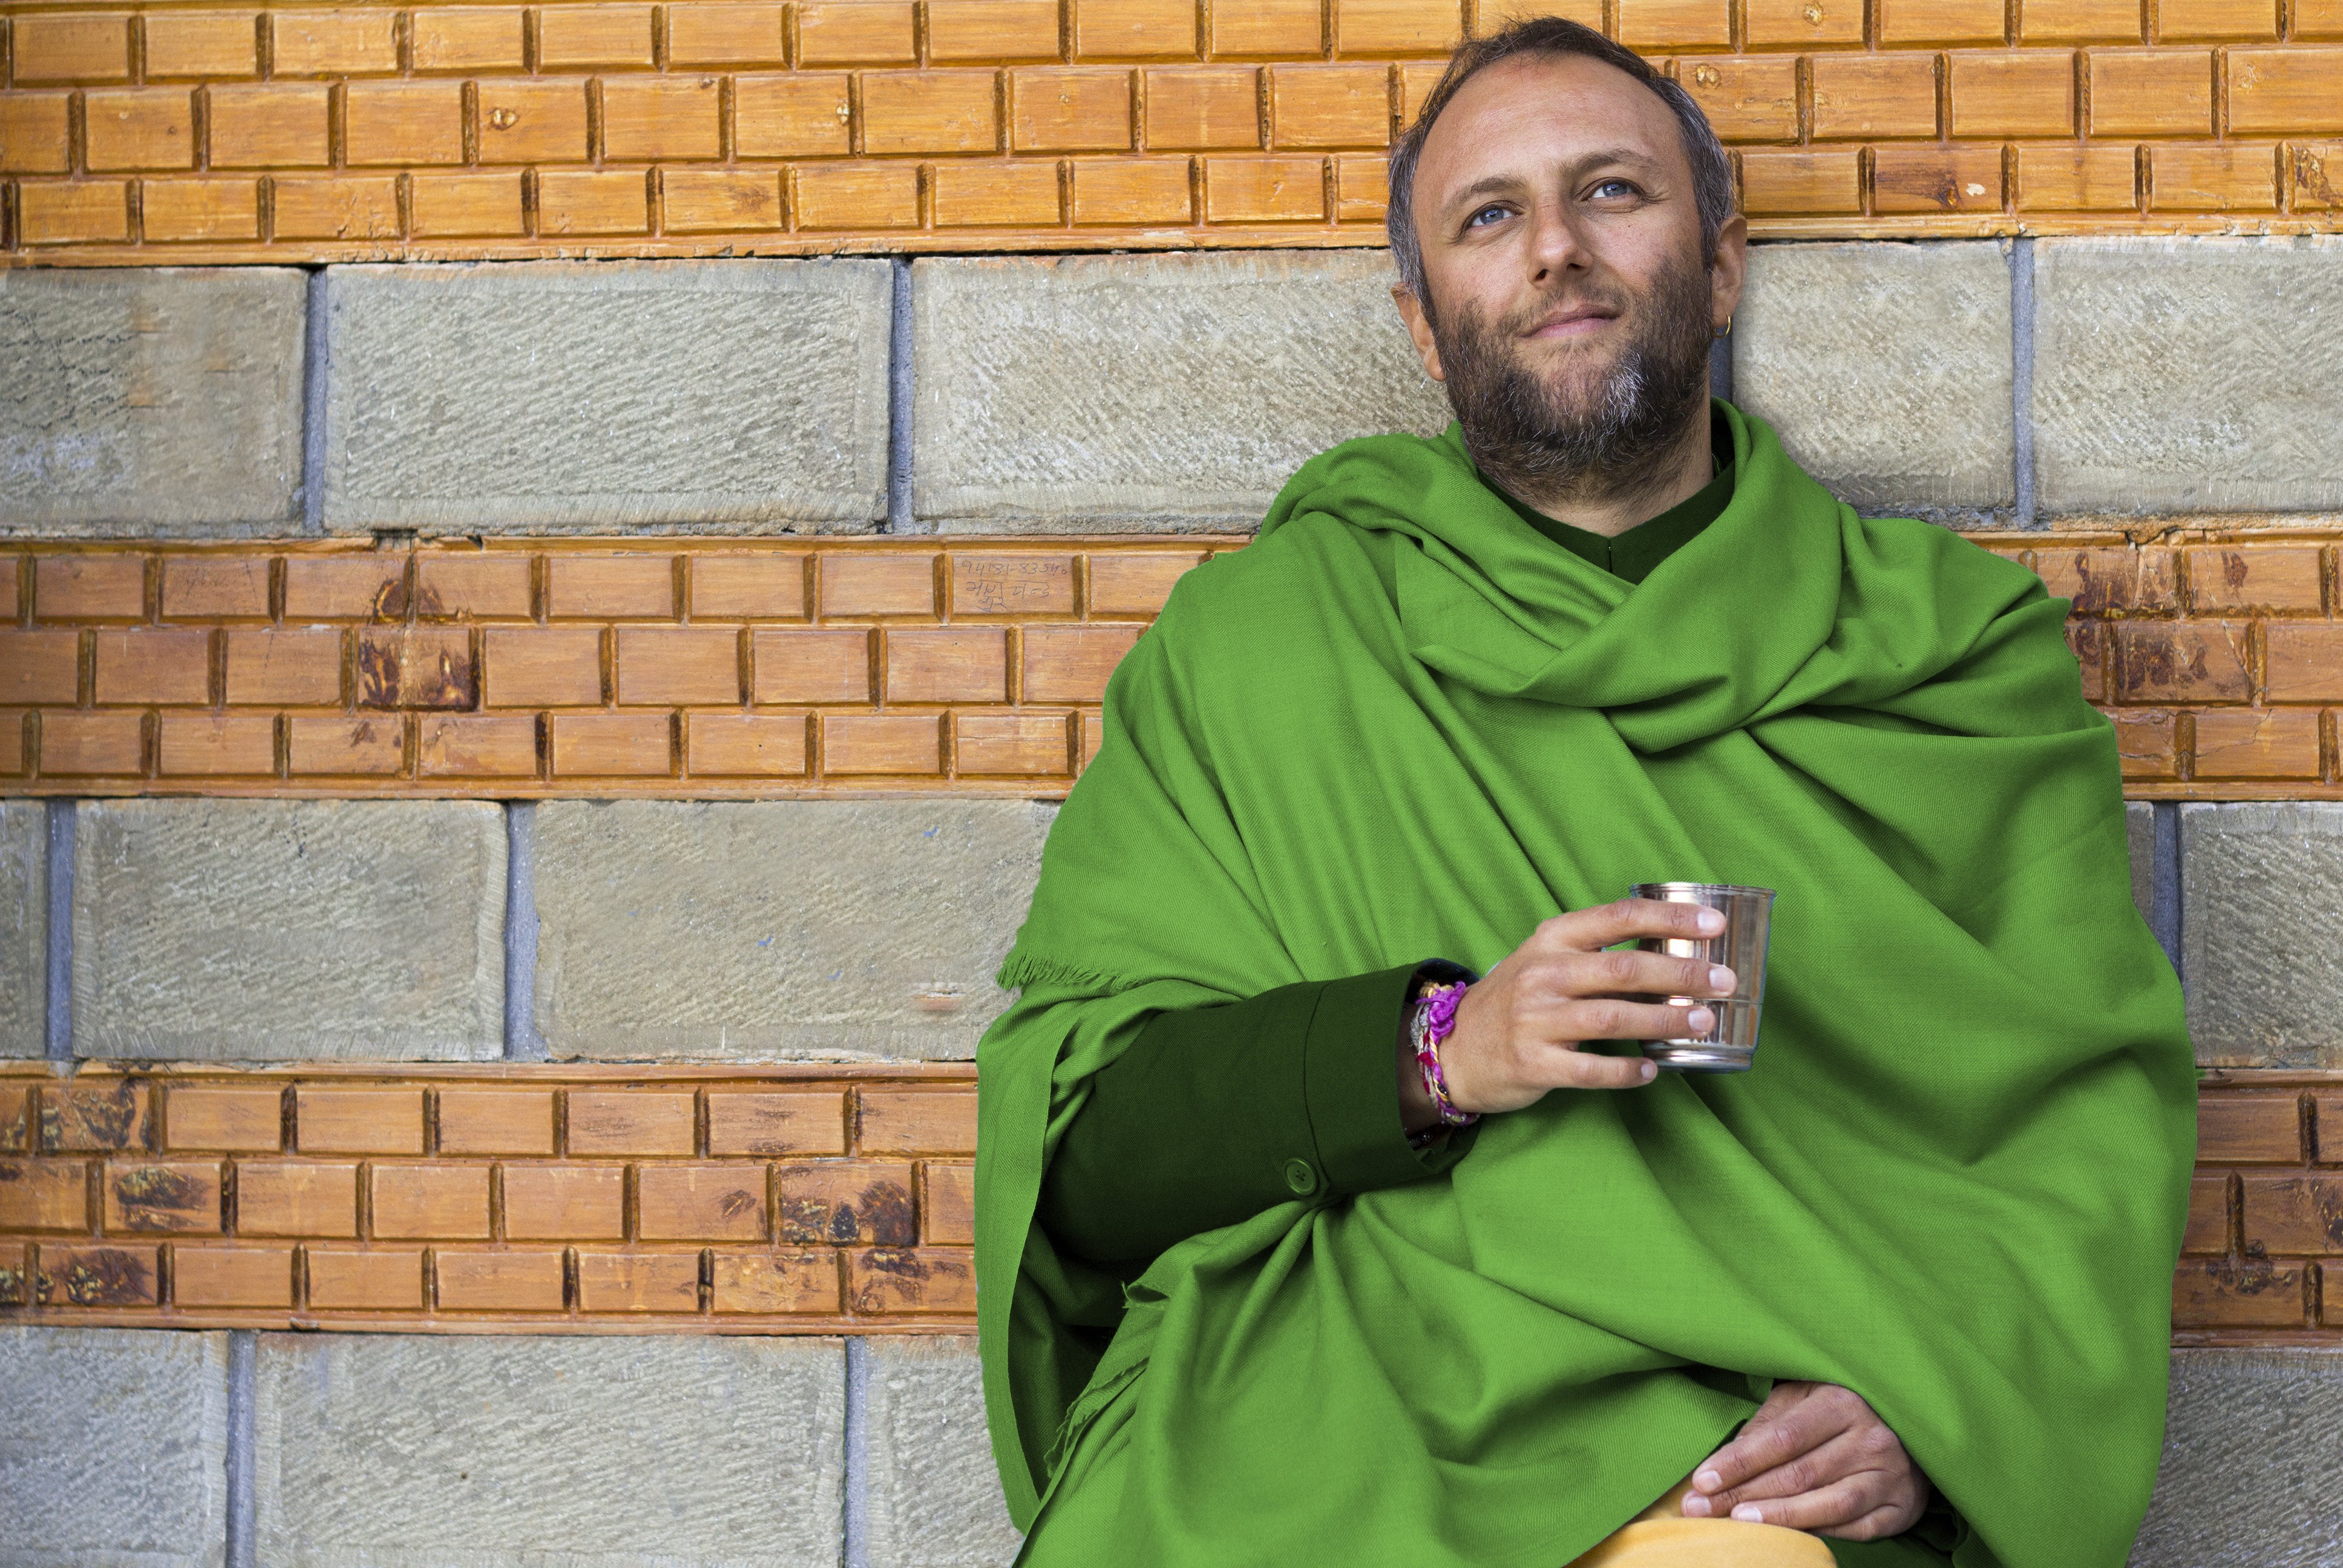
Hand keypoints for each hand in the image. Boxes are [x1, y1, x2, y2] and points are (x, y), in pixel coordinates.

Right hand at [1399, 898, 1736, 1130]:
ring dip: (1664, 1021)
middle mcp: (1543, 975)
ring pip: (1612, 1019)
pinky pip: (1590, 1070)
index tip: (1713, 922)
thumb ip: (1596, 953)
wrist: (1453, 1048)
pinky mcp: (1533, 1064)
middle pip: (1624, 970)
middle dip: (1682, 974)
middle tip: (1724, 981)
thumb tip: (1674, 952)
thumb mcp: (1545, 960)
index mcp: (1552, 939)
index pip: (1618, 917)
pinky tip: (1652, 1071)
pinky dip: (1626, 1072)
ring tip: (1703, 1023)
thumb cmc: (1516, 1001)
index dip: (1670, 918)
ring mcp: (1535, 1021)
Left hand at [1680, 1380, 1929, 1539]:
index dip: (1739, 1461)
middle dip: (1744, 1494)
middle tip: (1699, 1510)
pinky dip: (1819, 1531)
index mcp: (1842, 1402)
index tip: (1702, 1480)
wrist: (1913, 1423)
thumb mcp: (1805, 1396)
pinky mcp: (1902, 1506)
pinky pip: (1857, 1527)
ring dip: (1779, 1517)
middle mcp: (1871, 1438)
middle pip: (1798, 1474)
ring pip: (1828, 1504)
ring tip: (1737, 1523)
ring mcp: (1890, 1475)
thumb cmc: (1843, 1407)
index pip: (1782, 1438)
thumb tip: (1723, 1462)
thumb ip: (1768, 1423)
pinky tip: (1786, 1536)